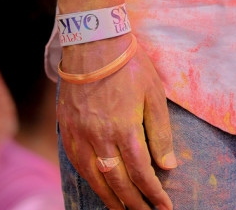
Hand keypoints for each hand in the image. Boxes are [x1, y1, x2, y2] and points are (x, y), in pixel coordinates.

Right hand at [59, 35, 175, 209]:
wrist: (93, 43)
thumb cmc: (129, 64)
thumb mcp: (154, 93)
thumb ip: (160, 131)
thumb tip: (167, 165)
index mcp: (125, 129)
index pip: (141, 173)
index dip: (153, 193)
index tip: (164, 205)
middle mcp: (101, 138)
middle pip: (119, 182)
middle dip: (135, 203)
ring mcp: (81, 135)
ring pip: (96, 179)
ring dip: (110, 199)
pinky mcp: (67, 130)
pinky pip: (78, 165)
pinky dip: (90, 181)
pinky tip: (98, 187)